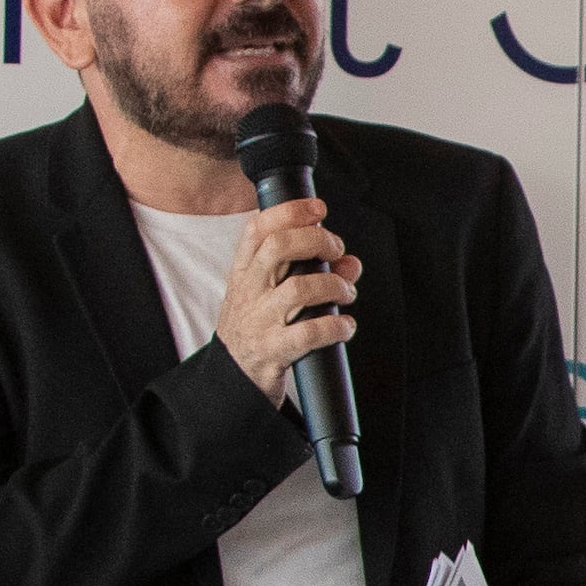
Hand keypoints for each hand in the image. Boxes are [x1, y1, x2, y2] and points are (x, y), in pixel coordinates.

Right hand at [217, 196, 359, 401]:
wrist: (233, 377)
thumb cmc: (259, 328)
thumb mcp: (274, 295)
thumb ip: (313, 273)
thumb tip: (351, 263)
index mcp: (245, 272)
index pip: (257, 230)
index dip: (288, 212)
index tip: (317, 208)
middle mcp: (249, 292)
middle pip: (277, 248)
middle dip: (316, 241)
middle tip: (336, 250)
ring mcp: (259, 321)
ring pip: (298, 289)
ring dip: (334, 286)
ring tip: (346, 293)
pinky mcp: (273, 350)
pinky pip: (309, 333)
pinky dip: (336, 327)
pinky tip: (345, 326)